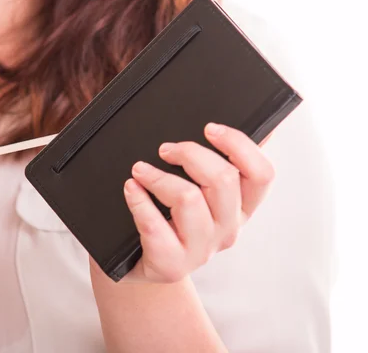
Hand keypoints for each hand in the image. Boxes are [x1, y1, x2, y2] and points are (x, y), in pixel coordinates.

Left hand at [123, 122, 274, 282]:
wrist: (144, 265)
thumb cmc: (172, 221)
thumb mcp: (199, 193)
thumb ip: (220, 161)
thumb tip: (255, 126)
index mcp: (241, 208)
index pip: (261, 174)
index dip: (239, 145)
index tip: (209, 128)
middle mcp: (228, 230)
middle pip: (223, 180)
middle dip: (190, 154)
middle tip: (165, 149)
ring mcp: (201, 250)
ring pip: (189, 199)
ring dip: (159, 177)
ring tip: (139, 170)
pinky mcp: (172, 265)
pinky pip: (156, 226)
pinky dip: (139, 202)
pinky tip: (131, 189)